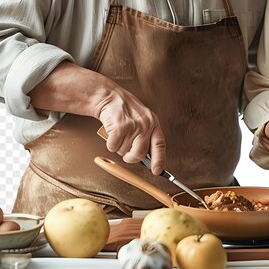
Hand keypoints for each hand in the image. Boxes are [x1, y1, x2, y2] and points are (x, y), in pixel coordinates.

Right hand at [29, 61, 165, 173]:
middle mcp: (146, 124)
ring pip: (124, 151)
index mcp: (153, 123)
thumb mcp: (142, 120)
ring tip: (118, 133)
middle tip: (125, 153)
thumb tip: (147, 160)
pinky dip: (109, 143)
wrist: (109, 96)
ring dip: (118, 147)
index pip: (160, 145)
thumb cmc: (125, 111)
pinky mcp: (120, 126)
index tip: (157, 171)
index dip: (159, 160)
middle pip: (139, 154)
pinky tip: (111, 132)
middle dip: (130, 157)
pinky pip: (113, 147)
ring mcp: (133, 125)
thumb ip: (146, 137)